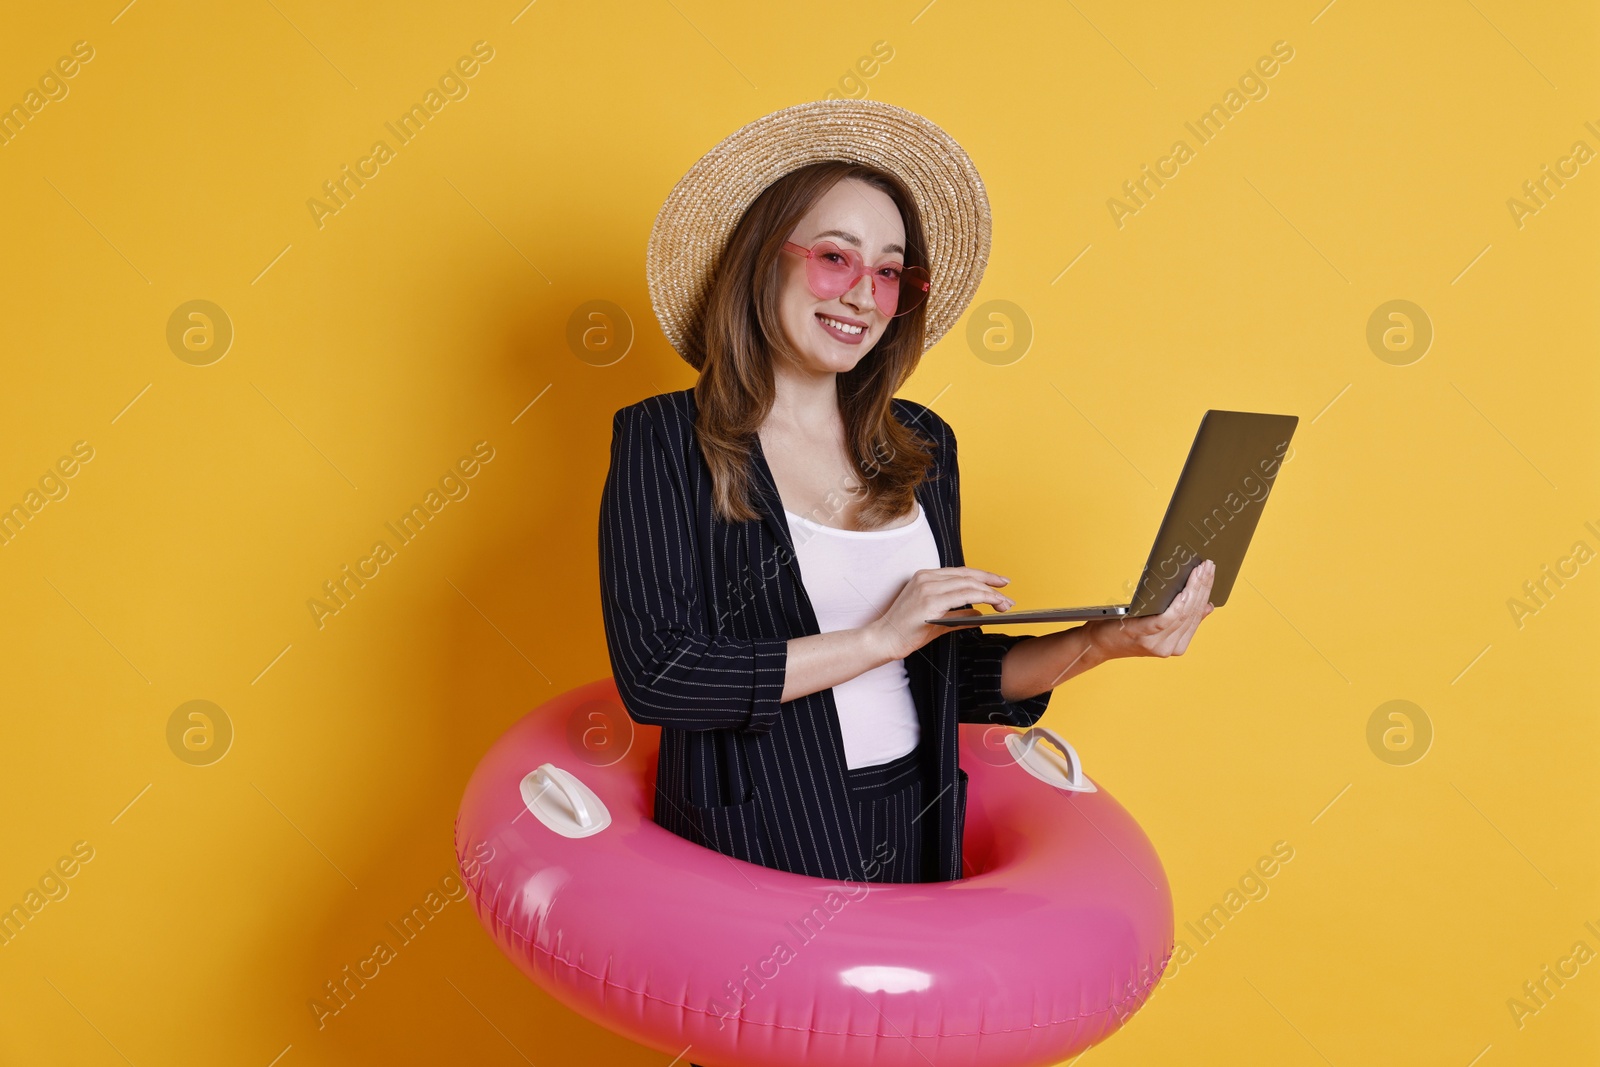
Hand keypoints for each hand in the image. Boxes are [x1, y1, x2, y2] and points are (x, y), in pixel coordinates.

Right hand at [867, 566, 1014, 659]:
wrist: (884, 639)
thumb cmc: (906, 630)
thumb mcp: (937, 619)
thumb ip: (959, 614)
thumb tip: (979, 613)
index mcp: (926, 577)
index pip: (961, 572)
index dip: (983, 576)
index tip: (1000, 582)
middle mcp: (927, 578)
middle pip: (968, 575)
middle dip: (992, 584)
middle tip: (1008, 595)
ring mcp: (928, 588)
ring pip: (968, 584)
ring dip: (991, 594)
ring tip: (1004, 604)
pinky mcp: (930, 601)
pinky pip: (963, 596)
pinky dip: (981, 598)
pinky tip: (992, 605)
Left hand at [1085, 559, 1215, 660]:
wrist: (1096, 644)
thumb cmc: (1124, 628)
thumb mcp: (1156, 625)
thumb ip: (1180, 618)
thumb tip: (1206, 606)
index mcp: (1177, 644)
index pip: (1197, 615)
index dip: (1206, 592)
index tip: (1210, 572)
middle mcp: (1169, 647)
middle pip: (1192, 612)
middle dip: (1202, 587)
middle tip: (1208, 566)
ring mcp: (1157, 643)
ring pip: (1183, 614)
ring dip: (1194, 590)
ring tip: (1200, 571)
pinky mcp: (1143, 635)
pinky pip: (1167, 619)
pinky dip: (1178, 604)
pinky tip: (1184, 591)